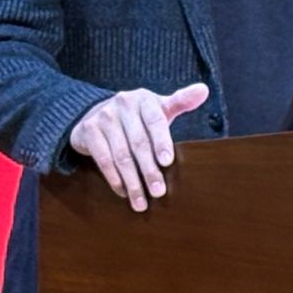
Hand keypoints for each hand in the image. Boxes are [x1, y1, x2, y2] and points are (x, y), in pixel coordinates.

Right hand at [67, 82, 209, 211]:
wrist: (96, 113)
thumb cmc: (137, 116)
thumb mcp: (158, 107)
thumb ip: (181, 101)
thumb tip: (203, 90)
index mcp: (144, 99)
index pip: (155, 121)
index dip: (161, 141)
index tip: (167, 162)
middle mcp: (123, 104)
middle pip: (138, 142)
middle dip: (149, 170)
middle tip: (159, 191)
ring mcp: (104, 116)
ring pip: (121, 155)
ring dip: (132, 181)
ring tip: (141, 201)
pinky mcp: (89, 130)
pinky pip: (103, 159)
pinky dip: (114, 179)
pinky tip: (123, 192)